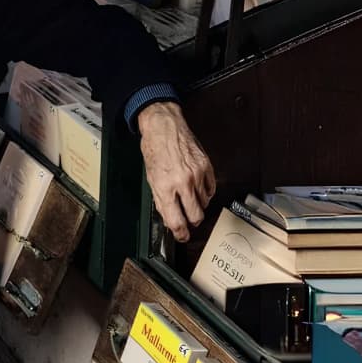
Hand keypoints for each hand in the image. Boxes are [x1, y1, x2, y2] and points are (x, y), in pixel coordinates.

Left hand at [136, 101, 215, 242]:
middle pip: (196, 216)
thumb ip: (161, 200)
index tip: (182, 236)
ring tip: (189, 198)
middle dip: (192, 222)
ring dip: (198, 206)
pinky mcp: (207, 167)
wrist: (164, 126)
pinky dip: (205, 193)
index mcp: (165, 186)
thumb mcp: (151, 177)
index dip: (180, 233)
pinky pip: (211, 189)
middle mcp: (182, 182)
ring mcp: (197, 174)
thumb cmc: (154, 149)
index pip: (176, 221)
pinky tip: (197, 189)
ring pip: (205, 203)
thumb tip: (170, 219)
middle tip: (188, 221)